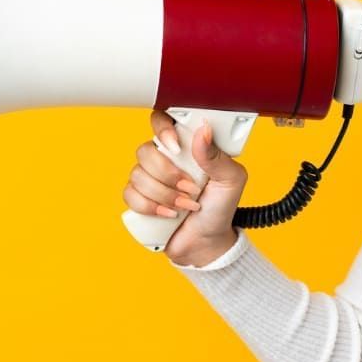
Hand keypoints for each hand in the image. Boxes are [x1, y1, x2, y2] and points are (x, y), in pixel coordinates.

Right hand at [123, 109, 248, 262]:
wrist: (208, 241)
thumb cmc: (220, 207)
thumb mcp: (231, 180)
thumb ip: (217, 156)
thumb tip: (203, 132)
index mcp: (184, 146)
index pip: (161, 121)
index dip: (162, 130)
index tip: (176, 147)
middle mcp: (163, 158)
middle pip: (145, 151)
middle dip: (168, 174)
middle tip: (191, 188)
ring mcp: (148, 179)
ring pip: (137, 175)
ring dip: (164, 195)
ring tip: (186, 205)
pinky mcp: (138, 199)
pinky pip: (130, 195)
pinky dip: (151, 207)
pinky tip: (169, 214)